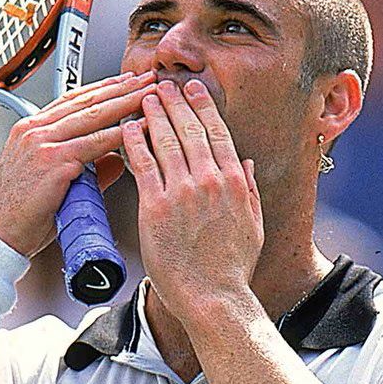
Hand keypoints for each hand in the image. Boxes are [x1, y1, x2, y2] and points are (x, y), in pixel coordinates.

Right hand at [0, 71, 156, 255]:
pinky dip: (117, 135)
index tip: (126, 81)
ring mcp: (42, 144)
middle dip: (121, 88)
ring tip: (149, 97)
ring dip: (125, 103)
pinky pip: (92, 144)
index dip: (104, 88)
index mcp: (30, 130)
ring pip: (92, 116)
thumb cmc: (17, 213)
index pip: (73, 99)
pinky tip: (136, 129)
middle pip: (86, 100)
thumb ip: (87, 167)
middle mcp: (34, 131)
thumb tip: (117, 159)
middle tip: (147, 79)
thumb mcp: (49, 180)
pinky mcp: (52, 162)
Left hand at [122, 79, 263, 325]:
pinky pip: (143, 166)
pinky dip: (136, 143)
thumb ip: (250, 189)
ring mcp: (183, 194)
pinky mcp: (156, 208)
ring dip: (154, 115)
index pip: (217, 134)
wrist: (214, 297)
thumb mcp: (253, 224)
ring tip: (145, 98)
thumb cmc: (231, 268)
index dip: (203, 108)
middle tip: (164, 85)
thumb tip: (247, 163)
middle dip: (176, 102)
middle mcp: (210, 182)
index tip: (194, 90)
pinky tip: (129, 128)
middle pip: (190, 130)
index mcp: (235, 183)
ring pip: (167, 142)